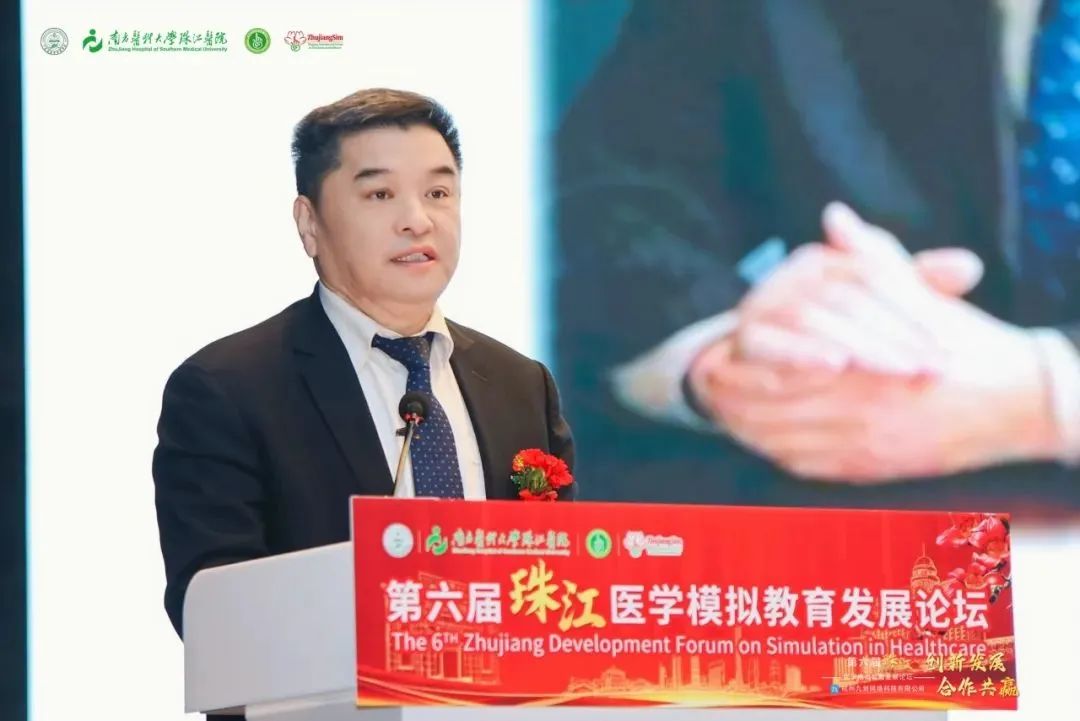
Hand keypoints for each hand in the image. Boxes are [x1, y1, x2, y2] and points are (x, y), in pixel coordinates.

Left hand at [689, 205, 1061, 480]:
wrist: (1020, 404)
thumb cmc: (967, 343)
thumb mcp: (919, 292)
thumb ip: (872, 256)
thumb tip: (834, 219)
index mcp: (864, 363)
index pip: (784, 367)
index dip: (743, 367)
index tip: (715, 356)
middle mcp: (859, 409)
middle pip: (772, 411)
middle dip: (732, 400)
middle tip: (705, 387)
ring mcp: (863, 446)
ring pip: (782, 442)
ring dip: (746, 428)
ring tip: (721, 414)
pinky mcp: (870, 472)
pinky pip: (806, 467)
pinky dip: (775, 454)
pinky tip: (761, 441)